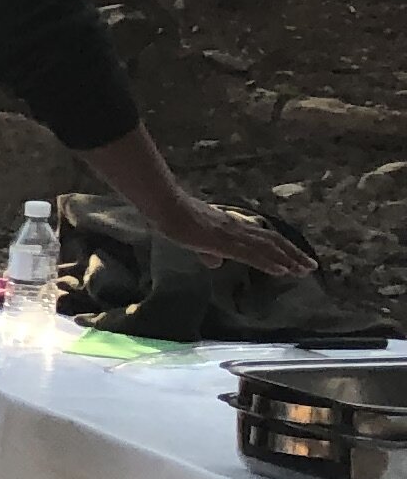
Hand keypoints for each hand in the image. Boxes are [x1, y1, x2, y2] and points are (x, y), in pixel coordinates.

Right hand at [159, 197, 313, 280]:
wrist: (166, 207)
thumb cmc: (175, 218)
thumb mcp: (194, 236)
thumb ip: (207, 250)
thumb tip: (215, 262)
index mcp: (233, 226)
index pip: (264, 237)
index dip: (282, 247)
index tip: (297, 258)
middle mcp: (239, 229)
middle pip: (273, 241)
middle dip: (293, 254)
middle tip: (311, 267)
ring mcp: (233, 235)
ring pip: (268, 248)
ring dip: (288, 259)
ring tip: (304, 270)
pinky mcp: (225, 243)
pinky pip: (251, 255)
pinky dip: (269, 263)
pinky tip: (282, 271)